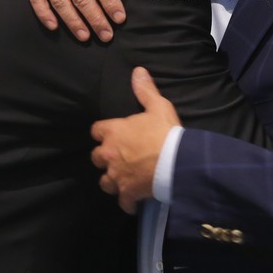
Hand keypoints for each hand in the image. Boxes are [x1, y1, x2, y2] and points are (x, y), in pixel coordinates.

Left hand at [91, 68, 181, 212]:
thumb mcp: (158, 106)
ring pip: (104, 182)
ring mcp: (116, 176)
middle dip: (105, 158)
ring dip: (113, 181)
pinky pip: (122, 202)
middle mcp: (109, 154)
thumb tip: (138, 71)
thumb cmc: (165, 132)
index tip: (112, 135)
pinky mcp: (127, 193)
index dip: (103, 133)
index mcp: (113, 132)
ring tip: (123, 180)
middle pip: (96, 158)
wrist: (177, 161)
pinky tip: (134, 201)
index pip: (96, 130)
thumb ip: (145, 90)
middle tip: (119, 158)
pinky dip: (127, 202)